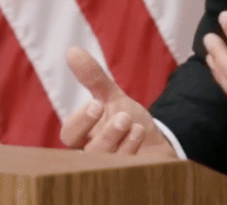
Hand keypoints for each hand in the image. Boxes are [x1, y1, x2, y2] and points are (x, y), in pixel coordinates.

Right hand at [59, 47, 176, 158]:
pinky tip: (139, 133)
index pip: (70, 134)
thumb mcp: (112, 97)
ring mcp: (109, 168)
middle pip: (87, 152)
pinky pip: (124, 169)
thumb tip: (72, 51)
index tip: (97, 104)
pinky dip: (132, 149)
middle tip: (122, 116)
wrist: (155, 142)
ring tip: (131, 121)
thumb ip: (93, 78)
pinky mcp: (127, 176)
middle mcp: (92, 155)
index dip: (81, 121)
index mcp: (83, 137)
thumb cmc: (128, 120)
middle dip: (105, 134)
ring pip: (105, 162)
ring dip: (119, 140)